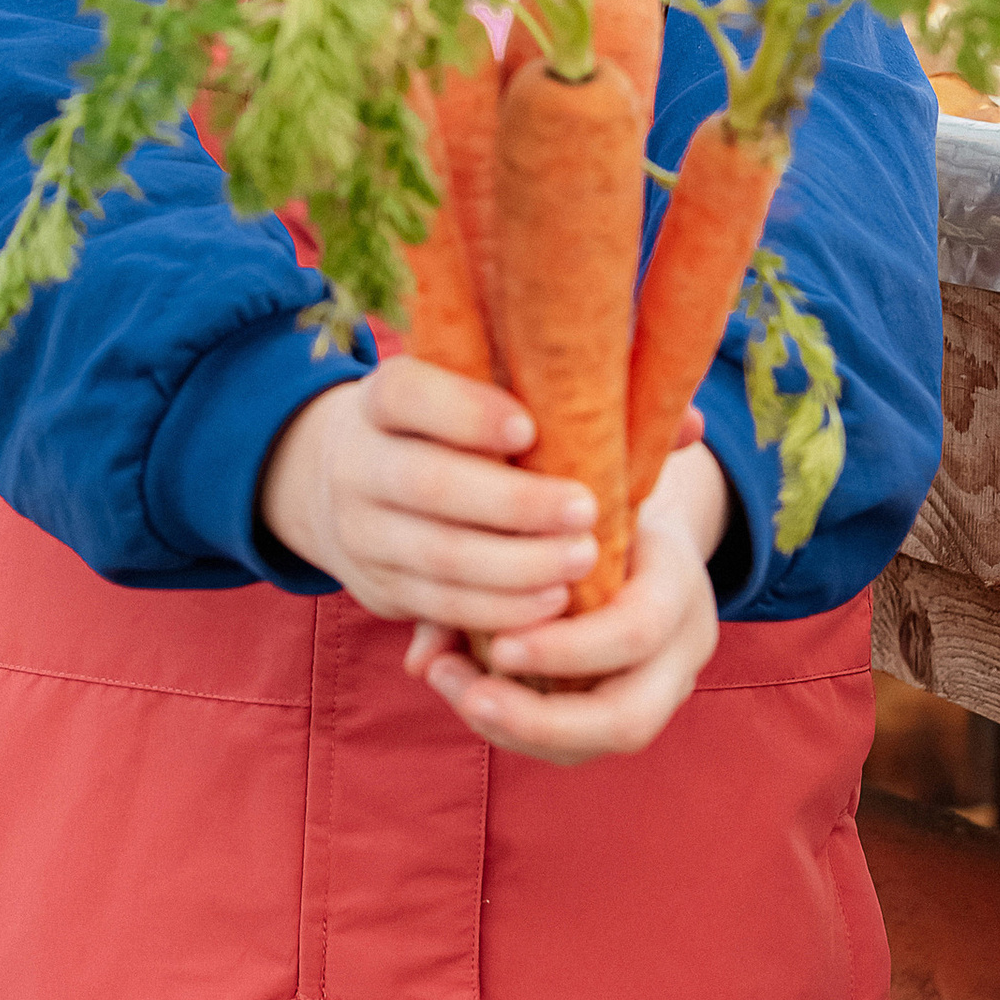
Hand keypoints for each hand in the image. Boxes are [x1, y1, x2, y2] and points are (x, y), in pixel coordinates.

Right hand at [260, 357, 603, 636]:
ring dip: (517, 564)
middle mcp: (358, 463)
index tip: (529, 429)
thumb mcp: (454, 397)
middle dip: (514, 503)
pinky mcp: (377, 588)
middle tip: (584, 508)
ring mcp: (361, 531)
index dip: (465, 412)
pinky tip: (551, 599)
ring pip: (439, 555)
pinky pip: (439, 604)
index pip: (406, 394)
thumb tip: (657, 404)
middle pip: (429, 484)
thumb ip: (527, 392)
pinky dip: (499, 607)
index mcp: (379, 401)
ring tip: (581, 558)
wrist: (342, 490)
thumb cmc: (439, 433)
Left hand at [418, 442, 726, 765]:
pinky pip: (583, 744)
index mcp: (678, 577)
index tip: (498, 645)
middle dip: (541, 720)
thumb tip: (420, 657)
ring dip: (520, 731)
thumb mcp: (555, 510)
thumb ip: (495, 560)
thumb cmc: (586, 507)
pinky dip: (520, 729)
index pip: (638, 630)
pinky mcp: (637, 707)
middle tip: (470, 697)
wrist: (641, 520)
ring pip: (602, 743)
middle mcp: (685, 643)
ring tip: (456, 692)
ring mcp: (668, 685)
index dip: (568, 648)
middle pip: (631, 718)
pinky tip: (469, 694)